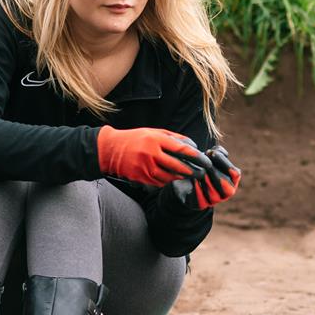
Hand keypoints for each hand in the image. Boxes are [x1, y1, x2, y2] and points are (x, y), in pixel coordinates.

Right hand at [96, 126, 211, 186]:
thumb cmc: (135, 139)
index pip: (180, 148)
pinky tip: (172, 178)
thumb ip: (173, 137)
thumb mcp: (153, 132)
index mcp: (155, 139)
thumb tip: (192, 145)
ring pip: (169, 176)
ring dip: (180, 177)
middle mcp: (151, 153)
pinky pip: (159, 182)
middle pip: (177, 165)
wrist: (110, 150)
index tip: (204, 160)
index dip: (194, 156)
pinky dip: (168, 181)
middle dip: (191, 170)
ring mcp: (145, 166)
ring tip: (188, 176)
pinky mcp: (140, 177)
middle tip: (201, 173)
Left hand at [169, 145, 241, 209]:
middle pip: (223, 181)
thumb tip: (217, 151)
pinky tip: (191, 178)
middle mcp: (227, 192)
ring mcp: (215, 200)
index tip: (211, 152)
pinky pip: (200, 197)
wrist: (187, 182)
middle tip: (201, 161)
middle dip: (212, 170)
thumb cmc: (203, 166)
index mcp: (233, 180)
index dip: (224, 162)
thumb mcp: (213, 158)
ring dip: (203, 177)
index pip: (235, 173)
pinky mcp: (202, 204)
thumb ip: (219, 153)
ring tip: (195, 168)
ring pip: (212, 190)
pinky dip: (195, 186)